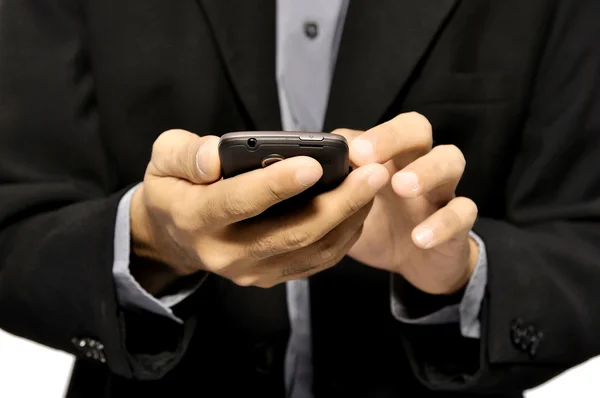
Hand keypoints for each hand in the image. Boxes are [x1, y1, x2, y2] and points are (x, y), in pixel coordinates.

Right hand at [129, 129, 388, 293]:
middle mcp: (225, 253)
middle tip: (372, 172)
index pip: (239, 202)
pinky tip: (360, 207)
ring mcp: (251, 271)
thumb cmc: (174, 187)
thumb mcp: (164, 160)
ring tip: (375, 184)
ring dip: (350, 218)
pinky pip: (315, 261)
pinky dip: (344, 235)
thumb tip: (215, 156)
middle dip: (338, 202)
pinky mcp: (270, 276)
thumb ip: (186, 154)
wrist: (175, 234)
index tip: (314, 163)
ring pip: (311, 250)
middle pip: (291, 232)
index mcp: (195, 219)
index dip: (277, 184)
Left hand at [334, 113, 478, 294]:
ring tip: (400, 186)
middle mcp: (417, 163)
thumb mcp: (349, 209)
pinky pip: (463, 213)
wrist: (417, 262)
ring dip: (425, 170)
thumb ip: (332, 190)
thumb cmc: (378, 225)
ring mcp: (442, 189)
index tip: (342, 152)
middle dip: (391, 137)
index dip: (363, 136)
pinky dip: (443, 224)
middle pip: (416, 128)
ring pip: (450, 160)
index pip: (379, 128)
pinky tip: (419, 237)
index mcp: (389, 157)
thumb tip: (294, 176)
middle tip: (364, 156)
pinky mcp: (460, 220)